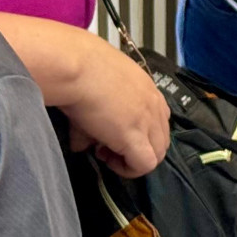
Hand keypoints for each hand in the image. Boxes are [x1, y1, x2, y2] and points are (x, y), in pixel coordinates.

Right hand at [57, 33, 170, 176]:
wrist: (75, 66)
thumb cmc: (79, 69)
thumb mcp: (95, 90)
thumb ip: (95, 117)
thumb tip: (81, 143)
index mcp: (147, 89)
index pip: (158, 121)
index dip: (138, 134)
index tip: (112, 134)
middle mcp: (154, 105)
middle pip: (161, 140)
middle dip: (138, 150)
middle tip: (108, 146)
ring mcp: (147, 121)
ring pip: (157, 155)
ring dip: (133, 160)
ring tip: (106, 152)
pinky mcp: (134, 136)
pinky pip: (145, 165)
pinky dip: (129, 169)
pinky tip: (109, 159)